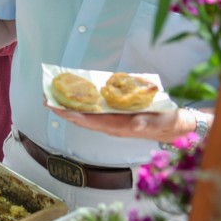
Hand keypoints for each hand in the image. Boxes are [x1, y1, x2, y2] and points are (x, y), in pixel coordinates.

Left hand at [46, 104, 188, 142]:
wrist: (175, 126)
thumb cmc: (165, 123)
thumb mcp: (158, 123)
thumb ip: (145, 124)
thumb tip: (133, 125)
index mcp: (115, 127)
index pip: (86, 121)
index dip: (69, 114)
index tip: (53, 107)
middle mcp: (109, 125)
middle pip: (80, 117)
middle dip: (62, 108)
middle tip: (45, 97)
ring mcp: (110, 120)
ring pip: (84, 114)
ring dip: (69, 105)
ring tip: (53, 94)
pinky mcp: (114, 115)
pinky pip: (94, 109)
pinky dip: (81, 102)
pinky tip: (73, 94)